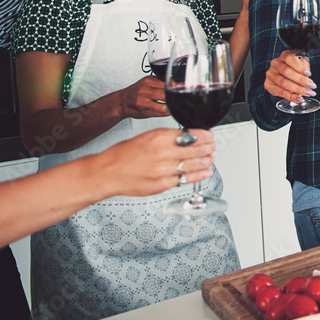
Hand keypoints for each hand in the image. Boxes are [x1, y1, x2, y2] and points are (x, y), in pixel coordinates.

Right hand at [97, 128, 214, 196]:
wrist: (107, 173)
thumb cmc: (122, 155)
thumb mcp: (146, 137)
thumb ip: (167, 137)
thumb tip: (187, 137)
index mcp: (159, 137)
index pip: (192, 134)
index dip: (205, 135)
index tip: (208, 135)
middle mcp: (163, 153)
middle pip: (196, 149)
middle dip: (209, 147)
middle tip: (212, 146)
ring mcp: (163, 170)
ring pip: (194, 165)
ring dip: (206, 161)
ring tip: (211, 158)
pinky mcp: (162, 185)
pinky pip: (185, 180)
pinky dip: (198, 176)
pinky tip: (205, 172)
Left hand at [118, 76, 170, 118]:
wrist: (122, 100)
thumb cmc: (132, 108)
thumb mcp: (146, 115)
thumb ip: (161, 113)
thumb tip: (173, 109)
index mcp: (143, 103)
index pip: (163, 107)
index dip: (170, 108)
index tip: (171, 108)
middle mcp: (144, 91)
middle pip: (166, 94)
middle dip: (172, 98)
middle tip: (173, 100)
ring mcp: (146, 82)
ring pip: (167, 84)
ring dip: (170, 89)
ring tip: (169, 94)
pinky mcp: (149, 77)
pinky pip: (163, 79)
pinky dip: (166, 84)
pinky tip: (163, 88)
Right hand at [264, 50, 315, 103]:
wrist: (282, 77)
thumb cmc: (294, 70)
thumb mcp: (300, 66)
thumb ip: (304, 68)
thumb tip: (307, 75)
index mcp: (284, 55)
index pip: (289, 58)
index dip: (299, 66)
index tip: (308, 74)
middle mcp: (275, 63)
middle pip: (286, 71)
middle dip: (301, 80)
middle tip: (312, 86)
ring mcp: (270, 74)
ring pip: (283, 82)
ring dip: (297, 89)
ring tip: (308, 93)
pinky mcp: (268, 84)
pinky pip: (280, 92)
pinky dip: (290, 96)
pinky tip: (299, 98)